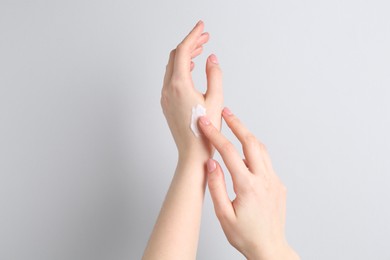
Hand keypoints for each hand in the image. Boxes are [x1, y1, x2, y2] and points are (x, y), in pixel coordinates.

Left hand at [161, 21, 222, 160]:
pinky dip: (181, 68)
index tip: (201, 27)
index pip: (184, 51)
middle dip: (190, 43)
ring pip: (172, 67)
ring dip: (185, 56)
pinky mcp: (166, 103)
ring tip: (200, 49)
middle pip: (176, 56)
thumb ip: (214, 75)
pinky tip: (191, 68)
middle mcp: (168, 88)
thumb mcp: (216, 100)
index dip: (193, 35)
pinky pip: (171, 78)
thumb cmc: (205, 131)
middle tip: (205, 37)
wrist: (192, 153)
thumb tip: (211, 58)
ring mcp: (165, 96)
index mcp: (180, 85)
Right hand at [198, 108, 298, 259]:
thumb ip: (217, 187)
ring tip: (235, 124)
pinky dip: (255, 149)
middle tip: (225, 112)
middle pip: (250, 142)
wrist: (270, 248)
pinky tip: (246, 150)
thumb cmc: (245, 235)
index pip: (229, 153)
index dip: (215, 135)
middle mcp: (264, 179)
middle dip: (236, 124)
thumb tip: (211, 164)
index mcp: (248, 186)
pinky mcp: (278, 184)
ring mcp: (274, 180)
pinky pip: (266, 160)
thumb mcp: (223, 215)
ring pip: (261, 149)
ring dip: (247, 134)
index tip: (205, 124)